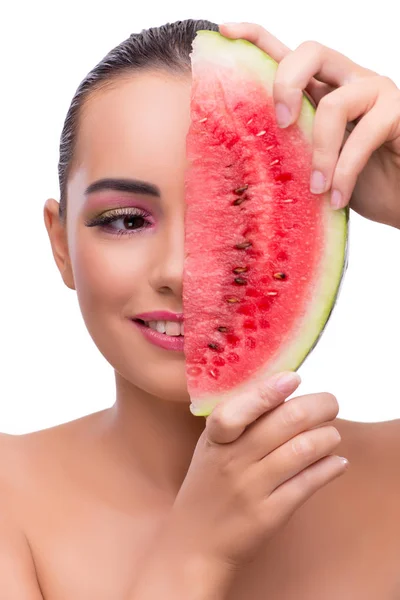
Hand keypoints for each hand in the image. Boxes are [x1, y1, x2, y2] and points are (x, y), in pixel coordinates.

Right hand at [169, 372, 347, 569]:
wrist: (194, 542)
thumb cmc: (210, 484)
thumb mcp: (212, 447)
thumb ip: (240, 419)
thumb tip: (284, 386)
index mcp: (216, 438)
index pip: (236, 409)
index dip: (267, 392)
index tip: (294, 379)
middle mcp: (232, 460)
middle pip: (285, 422)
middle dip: (319, 406)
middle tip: (331, 404)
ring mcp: (250, 489)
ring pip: (302, 450)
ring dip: (328, 437)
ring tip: (332, 435)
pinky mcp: (269, 514)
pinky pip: (307, 484)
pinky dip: (330, 468)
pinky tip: (337, 462)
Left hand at [219, 22, 399, 229]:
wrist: (398, 199)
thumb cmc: (357, 183)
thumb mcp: (313, 166)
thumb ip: (290, 150)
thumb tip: (245, 161)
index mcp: (320, 89)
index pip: (286, 54)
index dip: (256, 37)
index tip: (225, 31)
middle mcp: (346, 81)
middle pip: (309, 52)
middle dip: (285, 84)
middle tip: (281, 124)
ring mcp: (374, 92)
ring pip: (334, 104)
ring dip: (321, 152)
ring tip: (317, 189)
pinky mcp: (397, 112)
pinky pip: (363, 135)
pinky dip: (345, 171)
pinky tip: (336, 197)